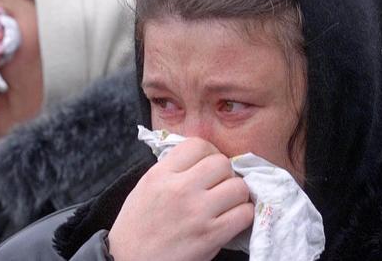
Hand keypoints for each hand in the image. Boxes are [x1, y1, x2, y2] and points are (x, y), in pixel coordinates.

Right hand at [108, 138, 253, 260]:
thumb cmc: (137, 226)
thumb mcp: (146, 187)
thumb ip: (171, 169)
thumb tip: (202, 158)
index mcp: (160, 174)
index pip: (199, 145)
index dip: (209, 153)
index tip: (208, 166)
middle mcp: (179, 189)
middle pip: (222, 163)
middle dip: (225, 174)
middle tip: (218, 186)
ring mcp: (197, 212)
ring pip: (239, 187)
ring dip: (237, 195)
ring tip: (227, 203)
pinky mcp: (211, 236)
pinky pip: (244, 214)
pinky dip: (243, 215)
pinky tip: (231, 219)